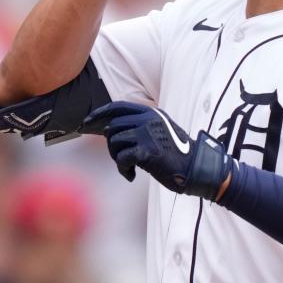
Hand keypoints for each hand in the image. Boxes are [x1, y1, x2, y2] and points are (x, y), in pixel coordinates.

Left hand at [82, 102, 233, 200]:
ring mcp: (148, 134)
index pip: (118, 106)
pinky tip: (132, 176)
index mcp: (151, 112)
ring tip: (130, 168)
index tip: (86, 122)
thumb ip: (138, 127)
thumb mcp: (159, 132)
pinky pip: (121, 159)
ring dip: (118, 159)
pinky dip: (123, 169)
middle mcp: (148, 119)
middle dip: (112, 147)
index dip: (99, 113)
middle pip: (112, 128)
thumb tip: (107, 130)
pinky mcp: (148, 151)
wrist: (196, 169)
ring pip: (114, 143)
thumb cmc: (176, 155)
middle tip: (123, 160)